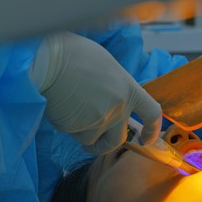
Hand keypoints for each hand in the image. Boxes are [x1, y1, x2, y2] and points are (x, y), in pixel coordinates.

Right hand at [31, 31, 161, 154]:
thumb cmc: (74, 56)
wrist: (49, 61)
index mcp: (129, 89)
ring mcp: (102, 120)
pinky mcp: (82, 129)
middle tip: (95, 143)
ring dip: (82, 133)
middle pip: (119, 140)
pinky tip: (62, 110)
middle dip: (106, 145)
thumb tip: (113, 98)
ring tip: (70, 114)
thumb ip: (115, 87)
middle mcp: (120, 108)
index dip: (151, 130)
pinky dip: (69, 129)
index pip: (152, 113)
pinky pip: (76, 136)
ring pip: (93, 140)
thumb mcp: (105, 66)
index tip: (147, 140)